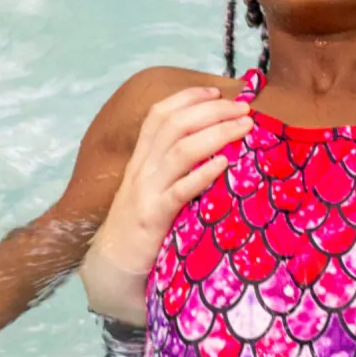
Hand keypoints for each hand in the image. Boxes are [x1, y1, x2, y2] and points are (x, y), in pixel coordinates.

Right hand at [94, 86, 251, 272]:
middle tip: (243, 107)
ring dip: (217, 133)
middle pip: (175, 124)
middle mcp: (142, 169)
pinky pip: (180, 190)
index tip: (218, 91)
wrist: (111, 266)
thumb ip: (170, 169)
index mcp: (141, 159)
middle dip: (212, 110)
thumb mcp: (150, 189)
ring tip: (244, 126)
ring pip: (181, 150)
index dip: (188, 97)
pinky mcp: (154, 217)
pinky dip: (204, 174)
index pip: (159, 115)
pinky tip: (225, 164)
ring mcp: (147, 191)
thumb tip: (207, 148)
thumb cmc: (139, 226)